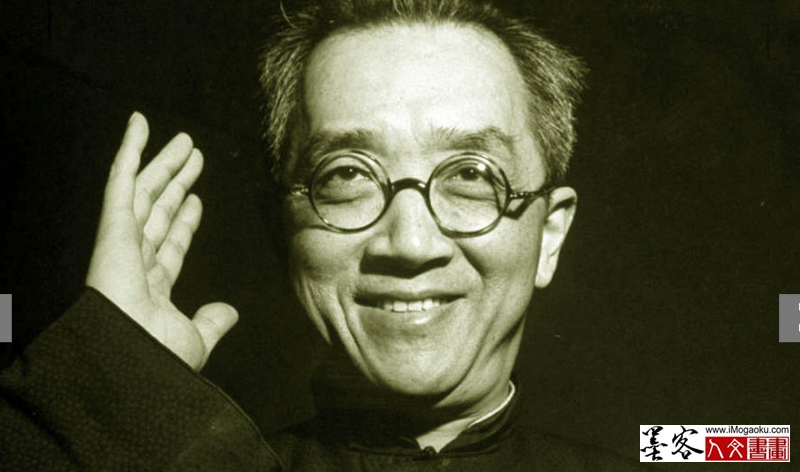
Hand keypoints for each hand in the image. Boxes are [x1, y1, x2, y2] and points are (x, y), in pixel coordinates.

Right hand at [86, 112, 237, 370]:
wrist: (130, 359)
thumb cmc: (156, 358)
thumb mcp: (194, 340)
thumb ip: (210, 322)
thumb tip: (230, 312)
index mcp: (151, 287)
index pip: (170, 245)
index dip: (184, 222)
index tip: (196, 202)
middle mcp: (134, 261)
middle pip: (158, 210)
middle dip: (177, 184)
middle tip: (194, 158)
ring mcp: (121, 241)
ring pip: (144, 191)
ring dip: (163, 163)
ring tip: (185, 141)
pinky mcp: (111, 225)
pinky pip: (121, 180)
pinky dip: (129, 150)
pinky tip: (140, 124)